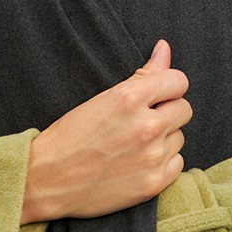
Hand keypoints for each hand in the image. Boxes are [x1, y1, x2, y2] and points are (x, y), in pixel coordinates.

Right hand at [20, 40, 190, 223]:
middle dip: (167, 111)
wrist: (47, 179)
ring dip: (164, 138)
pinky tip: (139, 161)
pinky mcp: (153, 183)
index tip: (157, 94)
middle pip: (184, 109)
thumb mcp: (104, 97)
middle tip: (142, 120)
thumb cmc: (70, 134)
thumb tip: (164, 48)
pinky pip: (177, 164)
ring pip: (179, 137)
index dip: (168, 86)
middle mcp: (145, 126)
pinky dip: (163, 162)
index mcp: (129, 98)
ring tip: (135, 143)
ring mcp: (151, 157)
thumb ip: (142, 73)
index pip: (178, 81)